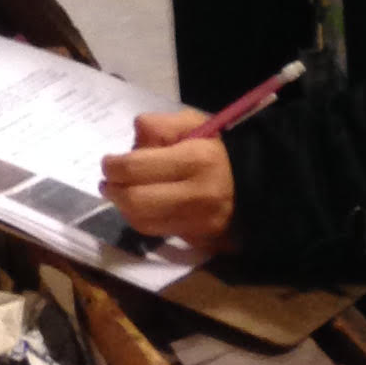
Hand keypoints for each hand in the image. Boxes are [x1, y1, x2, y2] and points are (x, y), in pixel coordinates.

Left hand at [101, 110, 237, 248]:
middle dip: (113, 191)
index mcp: (194, 160)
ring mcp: (199, 224)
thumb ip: (159, 125)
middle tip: (107, 182)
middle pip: (135, 202)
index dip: (113, 166)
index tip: (108, 162)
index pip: (135, 169)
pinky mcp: (200, 241)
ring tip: (120, 193)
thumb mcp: (193, 123)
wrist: (257, 186)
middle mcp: (196, 196)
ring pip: (143, 223)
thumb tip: (132, 143)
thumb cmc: (218, 149)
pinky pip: (160, 233)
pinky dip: (144, 220)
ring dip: (124, 208)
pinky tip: (143, 206)